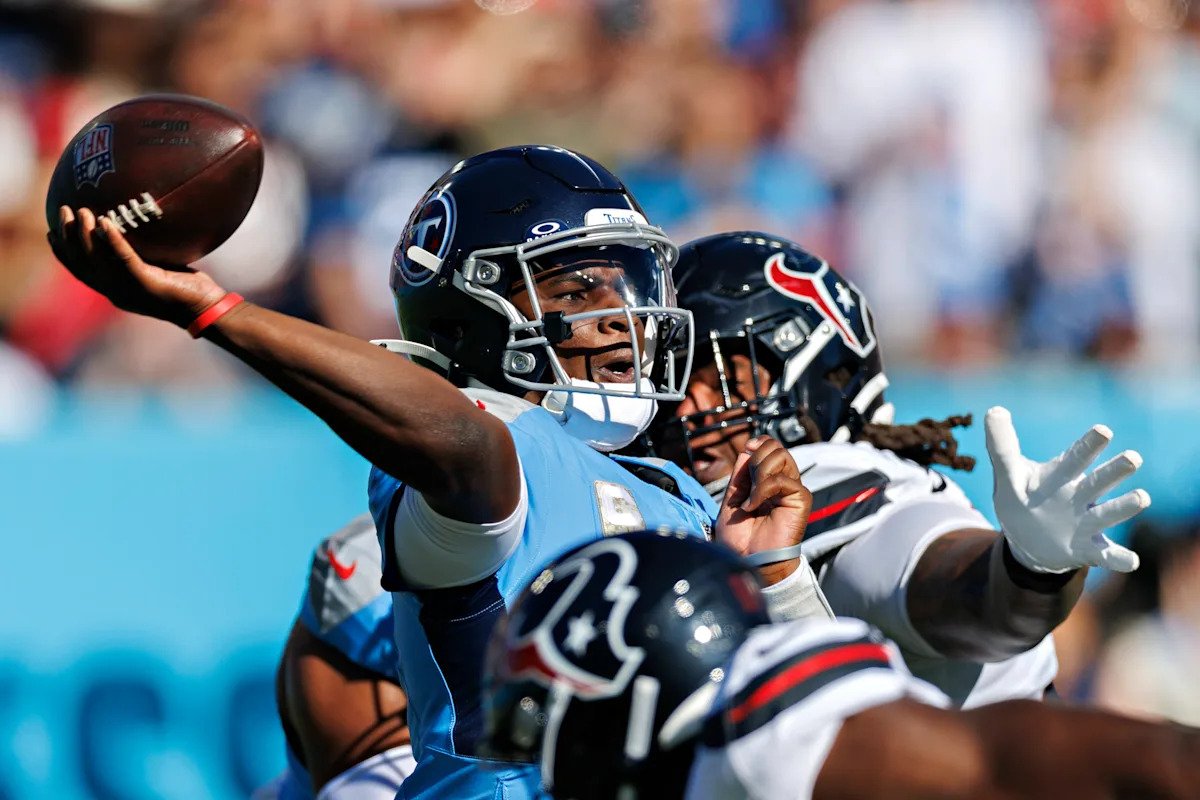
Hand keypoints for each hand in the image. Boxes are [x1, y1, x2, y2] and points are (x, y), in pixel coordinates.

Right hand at [47, 207, 224, 326]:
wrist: (206, 309)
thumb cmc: (187, 289)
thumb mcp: (159, 269)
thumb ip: (144, 255)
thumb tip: (140, 228)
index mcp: (115, 290)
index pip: (81, 271)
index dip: (63, 254)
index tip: (51, 234)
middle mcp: (116, 291)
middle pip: (82, 263)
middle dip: (68, 237)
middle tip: (63, 211)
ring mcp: (129, 289)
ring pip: (97, 260)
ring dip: (85, 235)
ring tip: (80, 212)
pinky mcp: (146, 283)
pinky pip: (124, 258)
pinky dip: (113, 240)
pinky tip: (105, 222)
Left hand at [715, 436, 812, 583]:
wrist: (748, 559)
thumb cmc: (740, 537)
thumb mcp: (732, 498)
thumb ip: (741, 474)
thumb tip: (748, 449)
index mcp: (768, 480)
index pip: (770, 447)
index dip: (758, 444)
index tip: (747, 450)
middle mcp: (783, 482)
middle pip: (775, 447)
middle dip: (755, 459)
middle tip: (746, 485)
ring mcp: (793, 489)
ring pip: (780, 456)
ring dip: (758, 473)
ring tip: (750, 497)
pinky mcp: (800, 499)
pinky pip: (782, 480)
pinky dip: (761, 490)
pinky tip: (752, 506)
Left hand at [985, 406, 1148, 573]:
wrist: (1029, 540)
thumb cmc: (1023, 498)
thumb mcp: (1009, 474)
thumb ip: (1002, 446)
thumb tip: (993, 410)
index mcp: (1062, 476)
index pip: (1075, 457)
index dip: (1087, 445)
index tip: (1103, 431)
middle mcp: (1080, 496)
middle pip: (1100, 481)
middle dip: (1115, 470)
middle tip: (1132, 458)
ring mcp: (1086, 523)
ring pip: (1109, 513)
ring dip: (1125, 506)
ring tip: (1141, 497)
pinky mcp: (1087, 549)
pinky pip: (1107, 554)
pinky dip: (1119, 558)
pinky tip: (1131, 561)